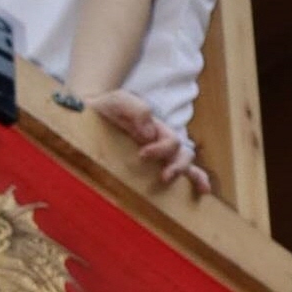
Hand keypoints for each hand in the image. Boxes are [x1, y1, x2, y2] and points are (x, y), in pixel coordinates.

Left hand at [84, 89, 212, 193]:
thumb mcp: (120, 99)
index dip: (161, 150)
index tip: (142, 154)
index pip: (171, 142)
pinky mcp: (147, 165)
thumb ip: (136, 109)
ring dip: (187, 175)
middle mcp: (161, 143)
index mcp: (157, 129)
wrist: (89, 111)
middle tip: (164, 176)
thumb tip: (149, 133)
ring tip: (184, 186)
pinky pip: (174, 173)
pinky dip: (193, 181)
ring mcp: (157, 155)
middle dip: (178, 167)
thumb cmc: (108, 106)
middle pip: (183, 155)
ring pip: (184, 165)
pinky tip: (201, 192)